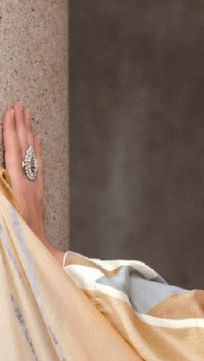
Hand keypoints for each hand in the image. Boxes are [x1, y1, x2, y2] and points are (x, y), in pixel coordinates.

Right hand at [1, 99, 62, 260]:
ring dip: (29, 133)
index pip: (14, 153)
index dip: (11, 132)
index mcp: (19, 188)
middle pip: (25, 150)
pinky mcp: (39, 195)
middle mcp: (29, 185)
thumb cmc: (19, 238)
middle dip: (20, 125)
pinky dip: (38, 151)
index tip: (10, 112)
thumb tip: (6, 169)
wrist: (38, 255)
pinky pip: (39, 167)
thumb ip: (7, 189)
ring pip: (33, 155)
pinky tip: (38, 139)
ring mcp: (36, 189)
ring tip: (27, 114)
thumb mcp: (7, 215)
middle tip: (20, 104)